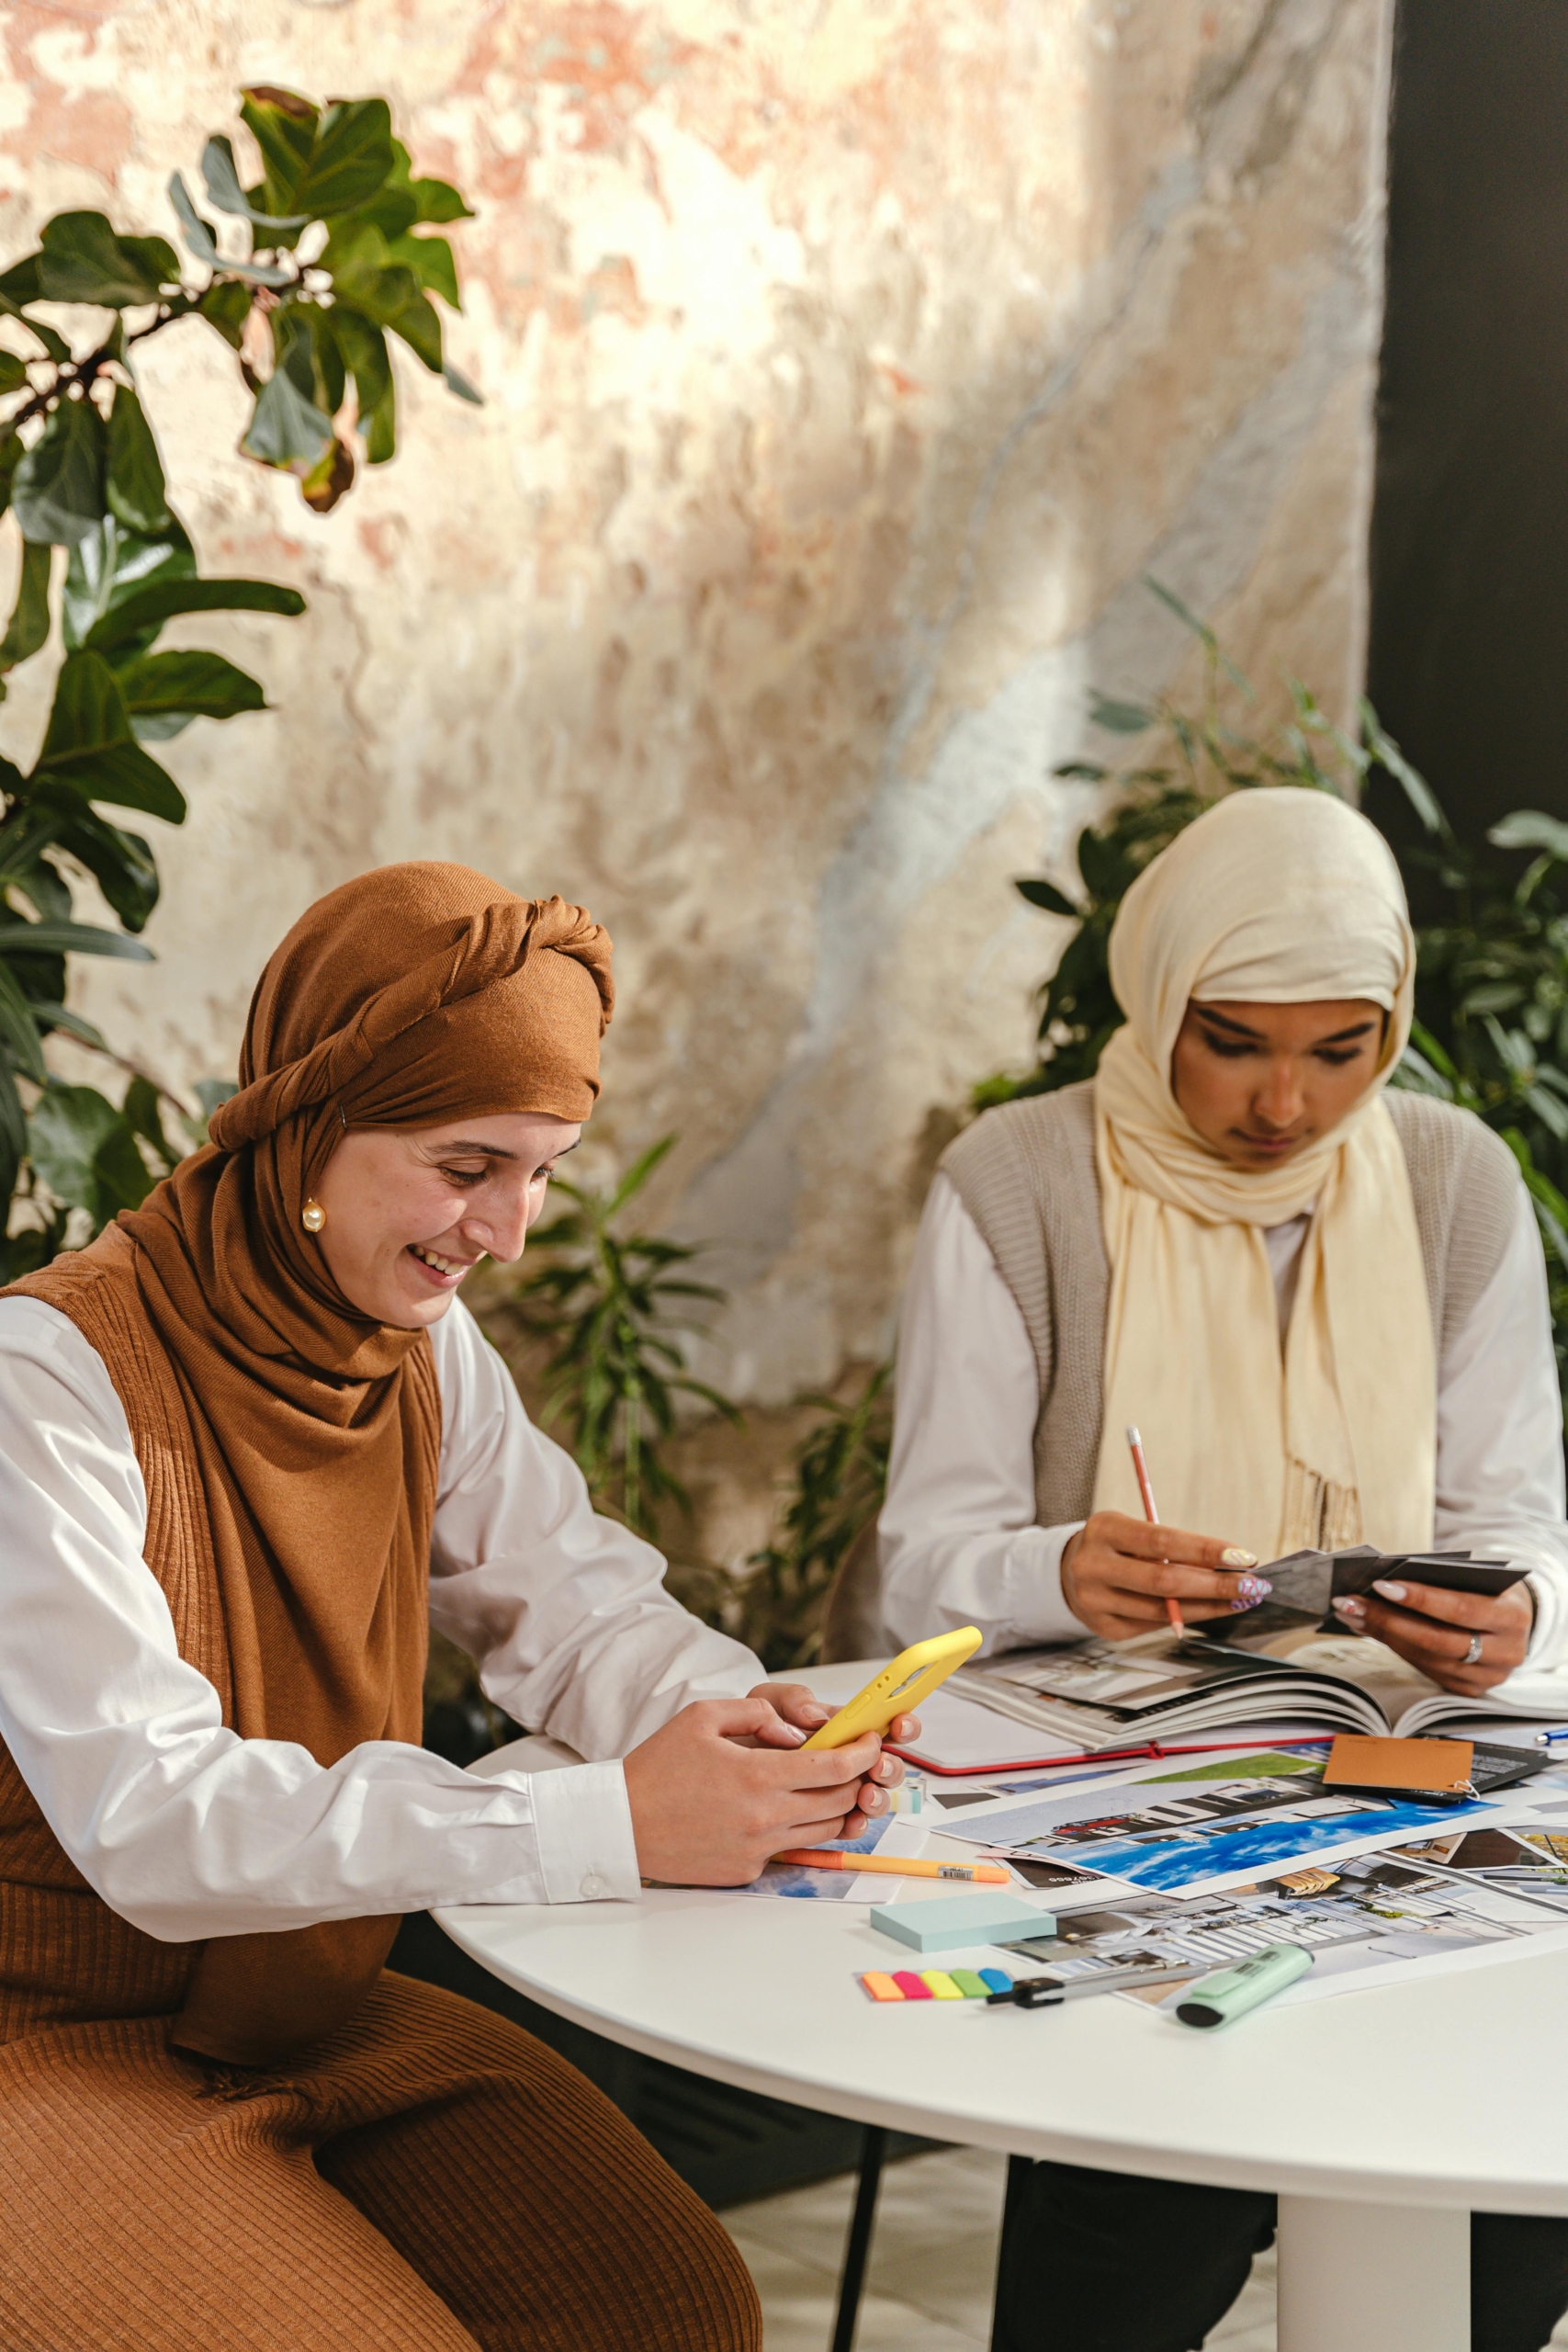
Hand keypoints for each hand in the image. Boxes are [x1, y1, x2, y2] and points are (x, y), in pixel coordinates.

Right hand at [622, 1696, 889, 1885]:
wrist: (621, 1824)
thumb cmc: (657, 1767)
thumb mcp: (703, 1716)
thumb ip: (757, 1714)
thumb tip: (797, 1733)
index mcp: (757, 1777)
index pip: (834, 1768)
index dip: (862, 1753)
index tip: (871, 1741)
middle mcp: (764, 1818)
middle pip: (838, 1801)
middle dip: (857, 1778)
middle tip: (858, 1760)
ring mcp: (757, 1849)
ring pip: (823, 1830)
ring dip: (838, 1806)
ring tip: (831, 1784)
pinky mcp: (746, 1870)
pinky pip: (789, 1848)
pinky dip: (798, 1828)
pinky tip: (784, 1809)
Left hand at [748, 1681, 917, 1833]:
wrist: (718, 1766)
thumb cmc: (747, 1730)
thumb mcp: (767, 1701)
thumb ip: (793, 1699)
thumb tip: (818, 1717)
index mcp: (843, 1727)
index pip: (886, 1723)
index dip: (903, 1724)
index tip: (899, 1725)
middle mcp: (847, 1760)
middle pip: (888, 1766)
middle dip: (891, 1767)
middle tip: (877, 1766)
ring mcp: (838, 1791)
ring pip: (875, 1798)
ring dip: (878, 1797)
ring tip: (865, 1796)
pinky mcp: (823, 1818)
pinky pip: (849, 1825)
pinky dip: (856, 1824)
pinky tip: (851, 1820)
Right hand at [1061, 1510, 1272, 1638]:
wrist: (1068, 1571)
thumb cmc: (1115, 1546)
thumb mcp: (1132, 1531)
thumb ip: (1170, 1547)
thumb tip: (1229, 1564)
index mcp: (1103, 1529)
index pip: (1161, 1541)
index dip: (1204, 1550)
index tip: (1241, 1557)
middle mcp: (1093, 1566)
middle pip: (1164, 1581)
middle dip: (1215, 1585)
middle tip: (1251, 1584)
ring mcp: (1095, 1601)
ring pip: (1163, 1610)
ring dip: (1209, 1606)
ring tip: (1239, 1599)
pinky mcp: (1104, 1628)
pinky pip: (1155, 1625)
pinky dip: (1186, 1617)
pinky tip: (1209, 1609)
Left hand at [1332, 1578, 1534, 1694]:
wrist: (1513, 1621)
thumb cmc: (1488, 1590)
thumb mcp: (1477, 1578)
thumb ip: (1441, 1581)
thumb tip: (1384, 1583)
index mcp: (1512, 1617)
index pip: (1461, 1609)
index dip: (1420, 1598)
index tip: (1381, 1585)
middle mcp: (1506, 1652)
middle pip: (1438, 1641)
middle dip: (1389, 1620)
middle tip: (1351, 1602)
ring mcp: (1488, 1677)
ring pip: (1427, 1659)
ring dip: (1384, 1635)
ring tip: (1352, 1614)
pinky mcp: (1470, 1689)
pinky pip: (1426, 1670)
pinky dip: (1395, 1648)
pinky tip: (1370, 1629)